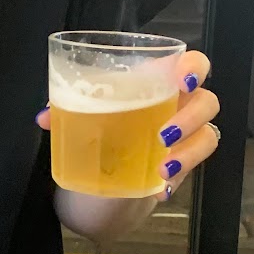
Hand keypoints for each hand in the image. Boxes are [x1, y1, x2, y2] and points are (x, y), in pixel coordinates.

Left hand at [36, 50, 219, 199]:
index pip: (191, 63)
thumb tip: (44, 116)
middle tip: (163, 135)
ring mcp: (186, 135)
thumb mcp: (82, 114)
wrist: (103, 174)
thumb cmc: (101, 126)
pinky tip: (159, 189)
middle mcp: (179, 103)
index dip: (194, 68)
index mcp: (158, 80)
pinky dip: (177, 179)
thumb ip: (65, 109)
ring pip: (208, 135)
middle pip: (207, 101)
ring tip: (163, 168)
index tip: (181, 81)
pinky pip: (193, 168)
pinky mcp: (184, 164)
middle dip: (191, 116)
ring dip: (188, 152)